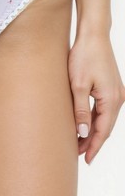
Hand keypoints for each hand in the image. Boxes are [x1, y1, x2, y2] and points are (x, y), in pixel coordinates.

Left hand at [68, 33, 124, 163]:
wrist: (93, 36)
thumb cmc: (83, 57)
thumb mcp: (77, 85)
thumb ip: (79, 109)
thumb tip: (82, 133)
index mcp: (111, 100)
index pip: (103, 130)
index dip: (94, 146)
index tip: (85, 159)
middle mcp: (118, 98)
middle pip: (105, 126)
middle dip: (92, 141)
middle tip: (78, 153)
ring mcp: (116, 92)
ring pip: (104, 118)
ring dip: (93, 129)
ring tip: (79, 141)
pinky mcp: (111, 86)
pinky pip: (104, 108)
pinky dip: (95, 118)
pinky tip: (85, 122)